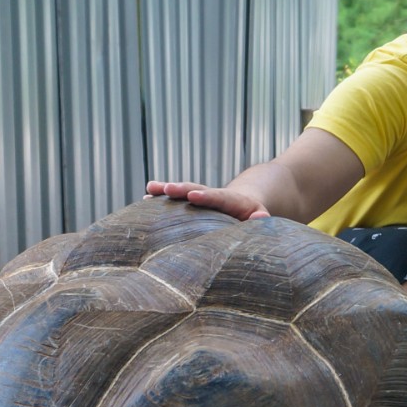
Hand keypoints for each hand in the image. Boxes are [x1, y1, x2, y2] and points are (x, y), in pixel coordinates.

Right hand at [144, 180, 270, 219]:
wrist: (243, 204)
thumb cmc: (252, 216)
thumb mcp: (260, 216)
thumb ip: (260, 218)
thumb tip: (260, 217)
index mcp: (231, 201)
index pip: (218, 197)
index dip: (206, 196)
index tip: (194, 195)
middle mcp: (212, 194)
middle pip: (196, 188)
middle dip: (182, 189)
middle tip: (167, 189)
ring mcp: (200, 196)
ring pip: (183, 190)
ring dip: (166, 190)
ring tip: (150, 189)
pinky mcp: (191, 202)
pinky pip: (175, 199)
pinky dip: (162, 197)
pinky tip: (146, 197)